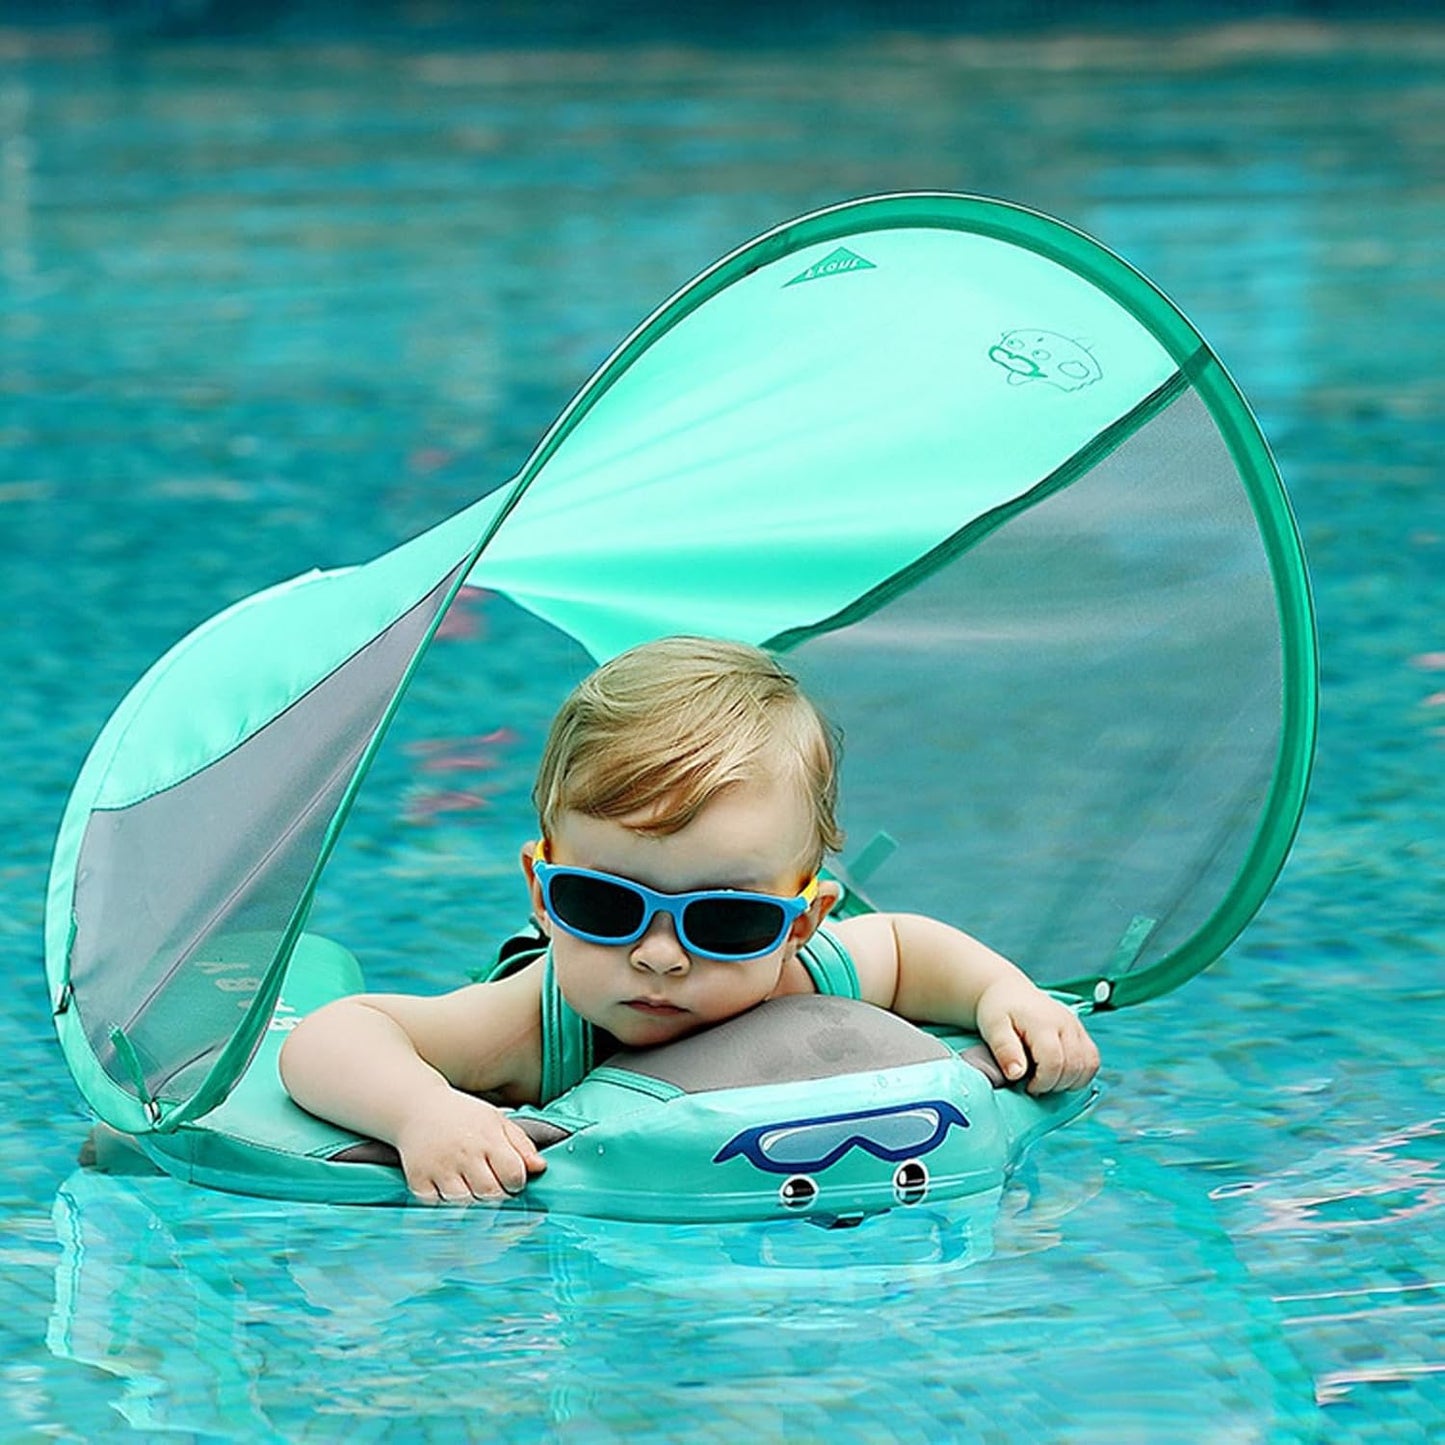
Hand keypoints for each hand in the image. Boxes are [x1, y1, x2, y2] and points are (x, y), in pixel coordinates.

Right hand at [393, 1089, 546, 1204]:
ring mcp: (439, 1167)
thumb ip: (521, 1145)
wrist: (417, 1107)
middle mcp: (464, 1153)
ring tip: (472, 1191)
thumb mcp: (496, 1121)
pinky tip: (449, 1192)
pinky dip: (445, 1206)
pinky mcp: (418, 1179)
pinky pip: (437, 1206)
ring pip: (464, 1203)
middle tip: (493, 1190)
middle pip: (490, 1193)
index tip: (512, 1182)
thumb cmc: (463, 1116)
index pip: (513, 1174)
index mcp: (487, 1138)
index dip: (517, 1183)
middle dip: (497, 1197)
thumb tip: (540, 1168)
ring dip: (472, 1204)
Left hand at [974, 979, 1099, 1094]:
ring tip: (1048, 1079)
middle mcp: (1065, 1023)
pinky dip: (1081, 1073)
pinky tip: (1061, 1074)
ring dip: (1071, 1081)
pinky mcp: (1081, 1031)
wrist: (1009, 991)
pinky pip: (1093, 1059)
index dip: (1043, 1082)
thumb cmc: (999, 1009)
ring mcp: (1076, 1026)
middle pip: (1075, 1066)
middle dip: (1056, 1085)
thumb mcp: (993, 1027)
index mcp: (1043, 1022)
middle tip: (1036, 1084)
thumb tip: (1016, 1074)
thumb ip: (1004, 1050)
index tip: (1028, 1086)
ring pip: (1089, 1064)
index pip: (1054, 1062)